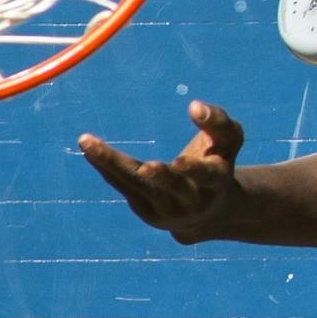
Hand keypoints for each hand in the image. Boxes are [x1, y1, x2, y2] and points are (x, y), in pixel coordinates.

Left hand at [78, 101, 244, 242]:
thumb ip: (218, 121)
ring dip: (111, 164)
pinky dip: (106, 167)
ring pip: (136, 186)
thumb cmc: (217, 161)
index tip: (180, 160)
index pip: (206, 177)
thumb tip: (194, 106)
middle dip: (157, 177)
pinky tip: (88, 148)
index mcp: (215, 183)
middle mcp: (190, 201)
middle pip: (169, 187)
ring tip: (87, 142)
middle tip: (145, 168)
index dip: (194, 170)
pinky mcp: (144, 209)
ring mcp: (164, 209)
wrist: (206, 211)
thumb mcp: (228, 141)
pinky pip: (123, 185)